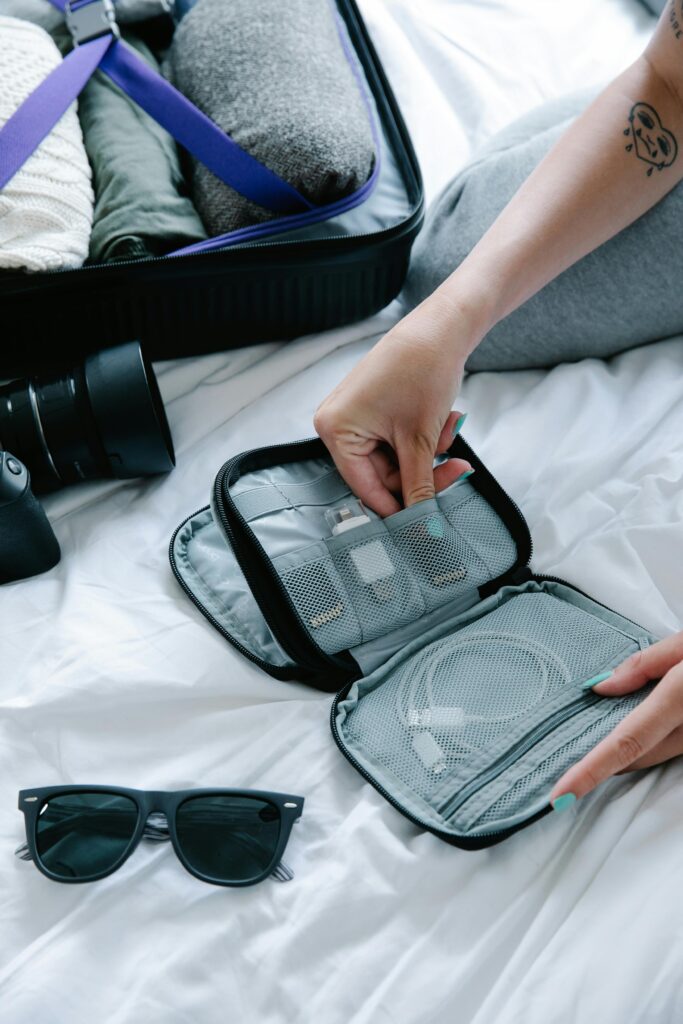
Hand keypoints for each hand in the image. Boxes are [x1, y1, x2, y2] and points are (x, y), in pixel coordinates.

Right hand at [314, 293, 482, 515]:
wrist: (441, 328)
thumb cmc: (422, 372)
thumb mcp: (420, 439)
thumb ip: (419, 486)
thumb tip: (422, 524)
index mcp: (335, 431)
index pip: (365, 487)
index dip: (399, 506)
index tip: (426, 522)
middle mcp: (336, 424)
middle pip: (381, 474)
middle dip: (423, 470)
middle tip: (457, 467)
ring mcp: (353, 415)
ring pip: (393, 458)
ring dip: (426, 453)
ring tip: (450, 428)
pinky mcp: (371, 408)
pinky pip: (394, 440)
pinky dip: (420, 438)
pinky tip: (443, 421)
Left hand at [550, 632, 682, 807]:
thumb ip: (645, 664)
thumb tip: (601, 687)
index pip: (627, 741)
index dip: (590, 771)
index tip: (561, 795)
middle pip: (641, 755)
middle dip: (608, 758)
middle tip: (577, 753)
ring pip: (663, 754)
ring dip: (639, 747)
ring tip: (614, 734)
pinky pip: (681, 748)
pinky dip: (663, 740)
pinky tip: (656, 722)